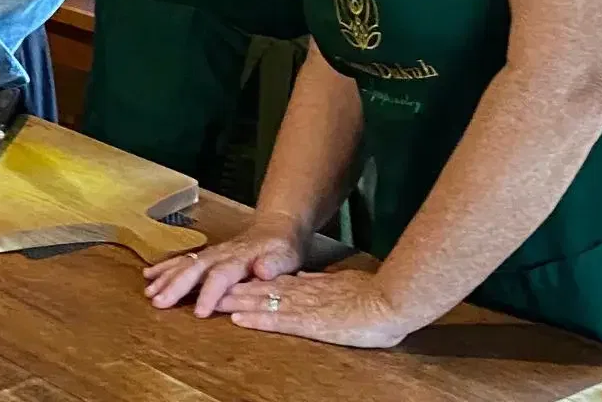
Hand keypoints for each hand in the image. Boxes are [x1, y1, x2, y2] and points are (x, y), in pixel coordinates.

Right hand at [143, 211, 305, 316]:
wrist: (276, 228)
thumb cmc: (282, 248)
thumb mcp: (285, 256)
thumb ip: (274, 264)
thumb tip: (261, 270)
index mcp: (239, 258)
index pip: (221, 276)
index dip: (209, 294)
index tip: (198, 312)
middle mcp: (220, 254)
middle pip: (194, 269)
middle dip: (175, 286)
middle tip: (158, 302)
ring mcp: (211, 253)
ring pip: (184, 264)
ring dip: (166, 278)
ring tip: (149, 292)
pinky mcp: (206, 255)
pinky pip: (182, 260)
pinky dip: (165, 267)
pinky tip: (149, 276)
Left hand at [216, 266, 419, 348]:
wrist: (392, 300)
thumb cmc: (376, 295)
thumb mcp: (343, 282)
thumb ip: (321, 282)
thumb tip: (304, 278)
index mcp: (311, 285)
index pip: (273, 283)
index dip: (249, 284)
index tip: (230, 284)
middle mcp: (302, 293)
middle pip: (260, 291)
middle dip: (234, 292)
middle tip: (209, 293)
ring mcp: (304, 307)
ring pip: (262, 303)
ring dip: (237, 304)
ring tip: (213, 304)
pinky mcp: (309, 323)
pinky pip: (276, 320)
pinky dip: (255, 320)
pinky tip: (238, 320)